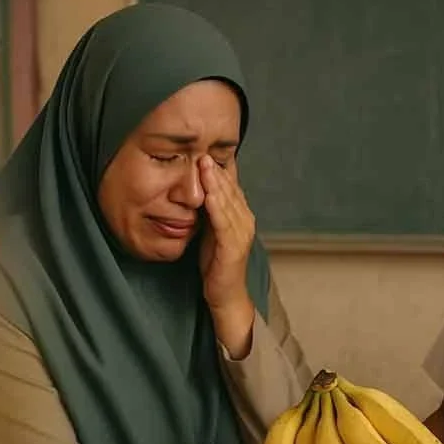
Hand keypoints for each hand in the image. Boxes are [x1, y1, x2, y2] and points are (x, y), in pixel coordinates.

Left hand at [198, 155, 255, 356]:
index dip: (218, 169)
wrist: (225, 294)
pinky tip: (208, 193)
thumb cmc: (216, 263)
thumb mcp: (212, 230)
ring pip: (227, 201)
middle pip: (230, 189)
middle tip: (203, 150)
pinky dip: (216, 205)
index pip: (230, 186)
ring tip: (204, 164)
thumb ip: (210, 211)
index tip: (205, 151)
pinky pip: (223, 221)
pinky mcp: (233, 246)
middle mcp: (245, 220)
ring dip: (215, 182)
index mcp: (241, 215)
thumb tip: (198, 189)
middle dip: (216, 170)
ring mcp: (241, 233)